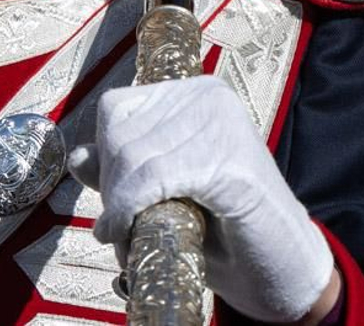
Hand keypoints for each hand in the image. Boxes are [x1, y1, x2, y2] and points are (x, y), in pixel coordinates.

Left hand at [70, 76, 335, 322]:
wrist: (286, 270)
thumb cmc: (225, 230)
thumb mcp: (165, 191)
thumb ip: (125, 170)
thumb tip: (77, 157)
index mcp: (197, 93)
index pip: (117, 108)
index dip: (105, 159)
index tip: (115, 202)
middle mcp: (211, 98)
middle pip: (120, 134)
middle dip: (110, 189)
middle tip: (120, 229)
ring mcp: (224, 128)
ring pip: (133, 159)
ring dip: (120, 209)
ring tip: (130, 238)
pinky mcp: (232, 166)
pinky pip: (154, 180)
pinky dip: (132, 213)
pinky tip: (133, 237)